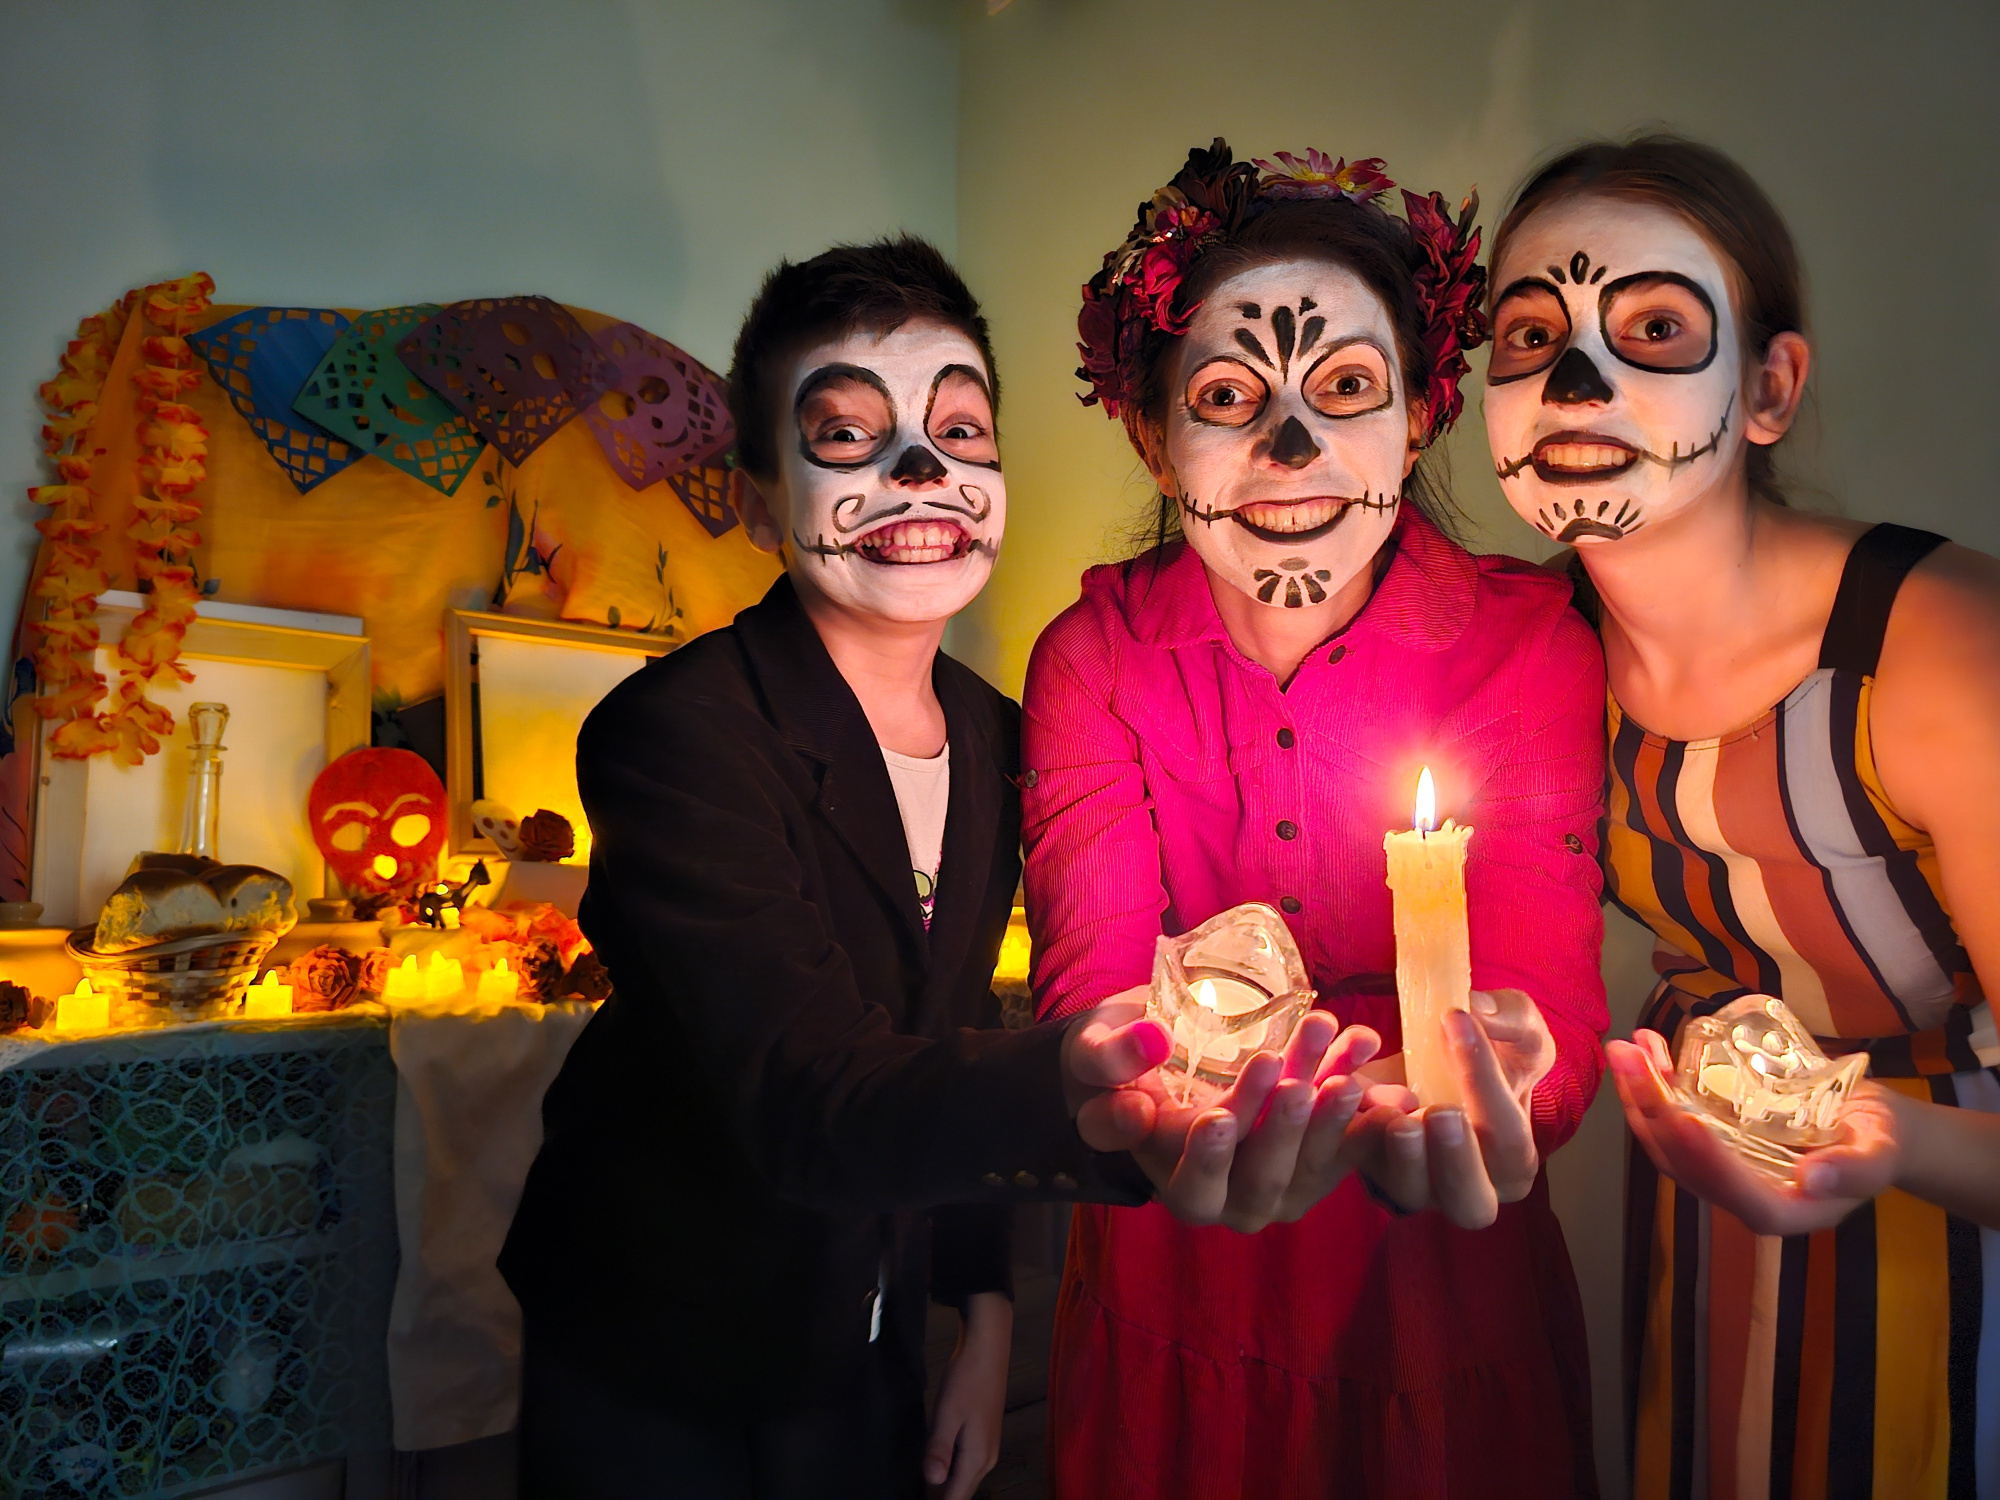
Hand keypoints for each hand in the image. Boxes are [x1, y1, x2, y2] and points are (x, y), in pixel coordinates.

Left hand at [923, 1291, 1010, 1498]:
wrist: (988, 1349)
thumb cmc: (966, 1380)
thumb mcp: (947, 1415)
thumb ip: (939, 1450)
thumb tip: (932, 1481)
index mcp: (977, 1458)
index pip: (956, 1498)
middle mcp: (987, 1459)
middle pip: (962, 1491)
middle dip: (941, 1498)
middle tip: (916, 1495)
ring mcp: (988, 1447)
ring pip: (965, 1478)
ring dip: (947, 1485)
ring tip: (923, 1489)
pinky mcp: (984, 1435)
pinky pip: (967, 1464)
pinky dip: (952, 1470)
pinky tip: (937, 1465)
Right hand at [1063, 987, 1380, 1230]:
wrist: (1161, 1055)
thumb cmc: (1118, 1061)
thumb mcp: (1094, 1053)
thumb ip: (1109, 1057)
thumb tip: (1149, 1043)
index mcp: (1173, 1183)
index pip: (1194, 1184)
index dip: (1206, 1159)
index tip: (1216, 1117)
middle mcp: (1231, 1198)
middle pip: (1262, 1179)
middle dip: (1281, 1130)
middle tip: (1295, 1082)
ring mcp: (1280, 1183)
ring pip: (1312, 1161)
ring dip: (1332, 1115)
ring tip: (1345, 1066)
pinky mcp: (1318, 1158)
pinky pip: (1346, 1137)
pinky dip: (1363, 1100)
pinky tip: (1368, 1052)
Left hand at [1347, 989, 1554, 1227]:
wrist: (1439, 1053)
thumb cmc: (1494, 1047)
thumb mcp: (1518, 1025)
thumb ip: (1509, 1018)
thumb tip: (1476, 1010)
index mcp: (1512, 1161)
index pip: (1508, 1139)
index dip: (1486, 1085)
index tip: (1456, 1023)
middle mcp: (1468, 1185)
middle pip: (1468, 1198)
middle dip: (1455, 1159)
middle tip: (1439, 1113)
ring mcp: (1415, 1180)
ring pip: (1410, 1189)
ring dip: (1402, 1157)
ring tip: (1395, 1118)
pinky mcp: (1368, 1162)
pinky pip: (1356, 1158)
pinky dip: (1349, 1131)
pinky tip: (1343, 1092)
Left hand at [1608, 1028, 1900, 1235]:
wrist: (1868, 1125)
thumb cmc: (1879, 1142)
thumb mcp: (1881, 1153)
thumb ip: (1855, 1170)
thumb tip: (1815, 1178)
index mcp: (1784, 1210)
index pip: (1739, 1196)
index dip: (1709, 1162)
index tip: (1685, 1118)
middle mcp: (1741, 1195)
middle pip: (1686, 1164)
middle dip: (1651, 1110)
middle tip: (1628, 1056)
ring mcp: (1721, 1168)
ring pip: (1669, 1142)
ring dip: (1641, 1094)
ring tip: (1628, 1046)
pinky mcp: (1712, 1141)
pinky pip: (1674, 1120)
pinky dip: (1656, 1085)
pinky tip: (1647, 1048)